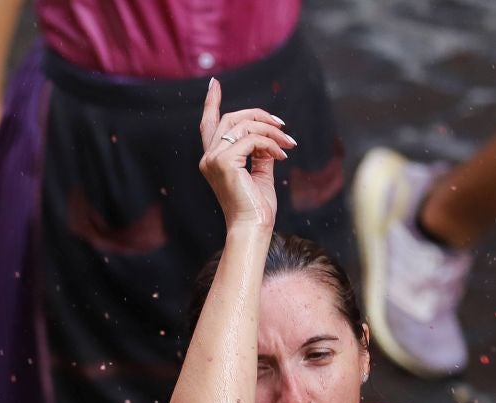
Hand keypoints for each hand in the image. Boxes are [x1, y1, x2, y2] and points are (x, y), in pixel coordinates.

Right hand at [197, 78, 293, 231]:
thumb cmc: (256, 205)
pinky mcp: (224, 163)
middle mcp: (208, 158)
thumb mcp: (261, 172)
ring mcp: (214, 160)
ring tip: (287, 144)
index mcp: (213, 160)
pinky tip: (281, 156)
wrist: (253, 226)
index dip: (212, 102)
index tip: (215, 84)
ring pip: (244, 125)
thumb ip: (261, 151)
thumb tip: (269, 133)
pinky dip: (271, 144)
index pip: (209, 125)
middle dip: (260, 116)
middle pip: (232, 118)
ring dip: (271, 131)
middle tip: (282, 126)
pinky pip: (253, 140)